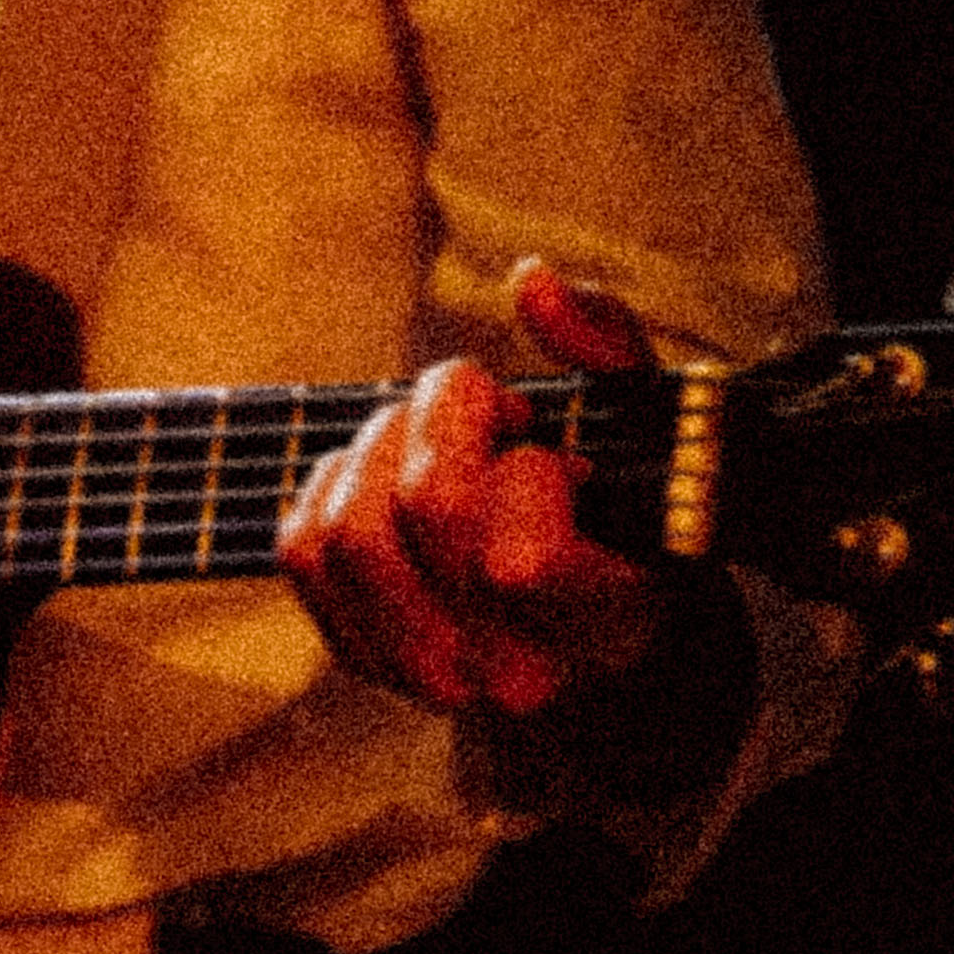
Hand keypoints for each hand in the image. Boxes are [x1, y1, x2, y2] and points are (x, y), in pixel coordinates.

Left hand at [280, 261, 665, 717]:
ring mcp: (423, 672)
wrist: (601, 638)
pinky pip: (300, 547)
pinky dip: (334, 482)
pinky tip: (390, 476)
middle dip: (446, 420)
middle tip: (486, 413)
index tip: (555, 452)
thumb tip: (532, 281)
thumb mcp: (653, 431)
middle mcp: (505, 671)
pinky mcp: (360, 652)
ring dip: (384, 445)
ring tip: (437, 441)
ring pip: (349, 528)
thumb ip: (609, 346)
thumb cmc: (631, 516)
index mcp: (597, 628)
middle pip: (427, 512)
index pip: (516, 560)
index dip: (527, 473)